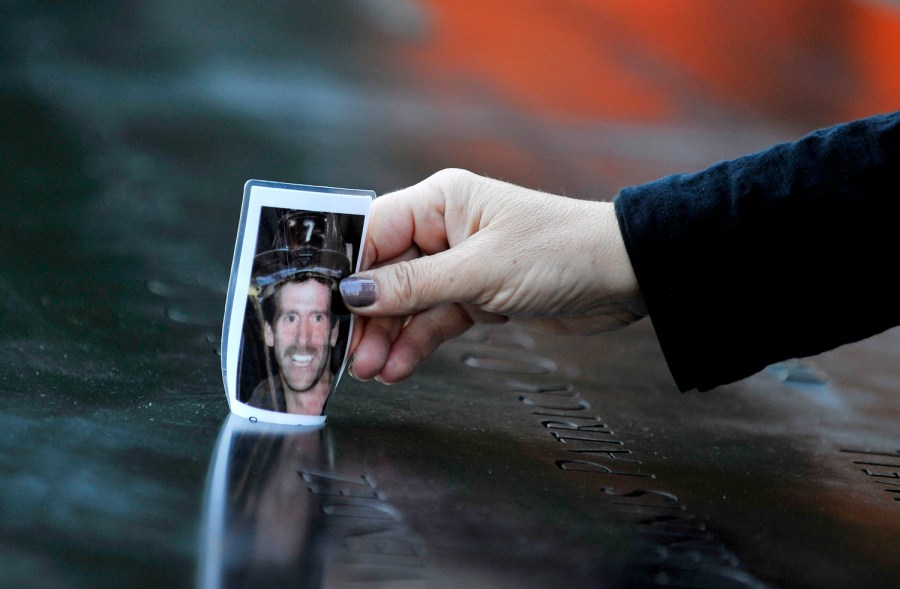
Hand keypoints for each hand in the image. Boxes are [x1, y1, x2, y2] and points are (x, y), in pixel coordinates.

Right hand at [339, 168, 645, 382]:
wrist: (624, 278)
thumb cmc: (560, 252)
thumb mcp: (481, 271)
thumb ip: (415, 285)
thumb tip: (354, 294)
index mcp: (441, 202)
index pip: (373, 231)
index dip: (344, 269)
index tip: (319, 305)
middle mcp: (445, 229)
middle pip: (385, 272)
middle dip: (366, 315)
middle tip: (346, 353)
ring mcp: (460, 265)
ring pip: (407, 303)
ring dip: (388, 336)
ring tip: (371, 370)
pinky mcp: (478, 297)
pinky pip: (435, 320)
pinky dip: (417, 344)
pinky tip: (399, 367)